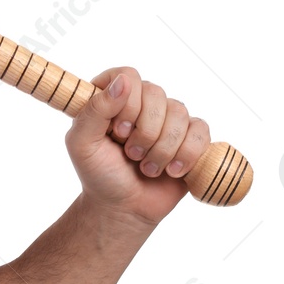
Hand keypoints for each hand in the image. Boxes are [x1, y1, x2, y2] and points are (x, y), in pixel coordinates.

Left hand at [63, 66, 210, 227]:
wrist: (124, 208)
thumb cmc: (99, 175)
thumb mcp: (82, 143)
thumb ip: (95, 109)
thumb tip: (123, 81)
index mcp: (111, 98)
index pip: (127, 75)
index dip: (127, 102)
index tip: (117, 131)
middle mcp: (141, 104)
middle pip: (156, 93)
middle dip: (144, 131)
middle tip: (131, 154)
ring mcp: (167, 120)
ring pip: (179, 112)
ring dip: (162, 148)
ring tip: (147, 168)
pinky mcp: (190, 139)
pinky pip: (201, 130)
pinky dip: (187, 154)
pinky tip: (172, 171)